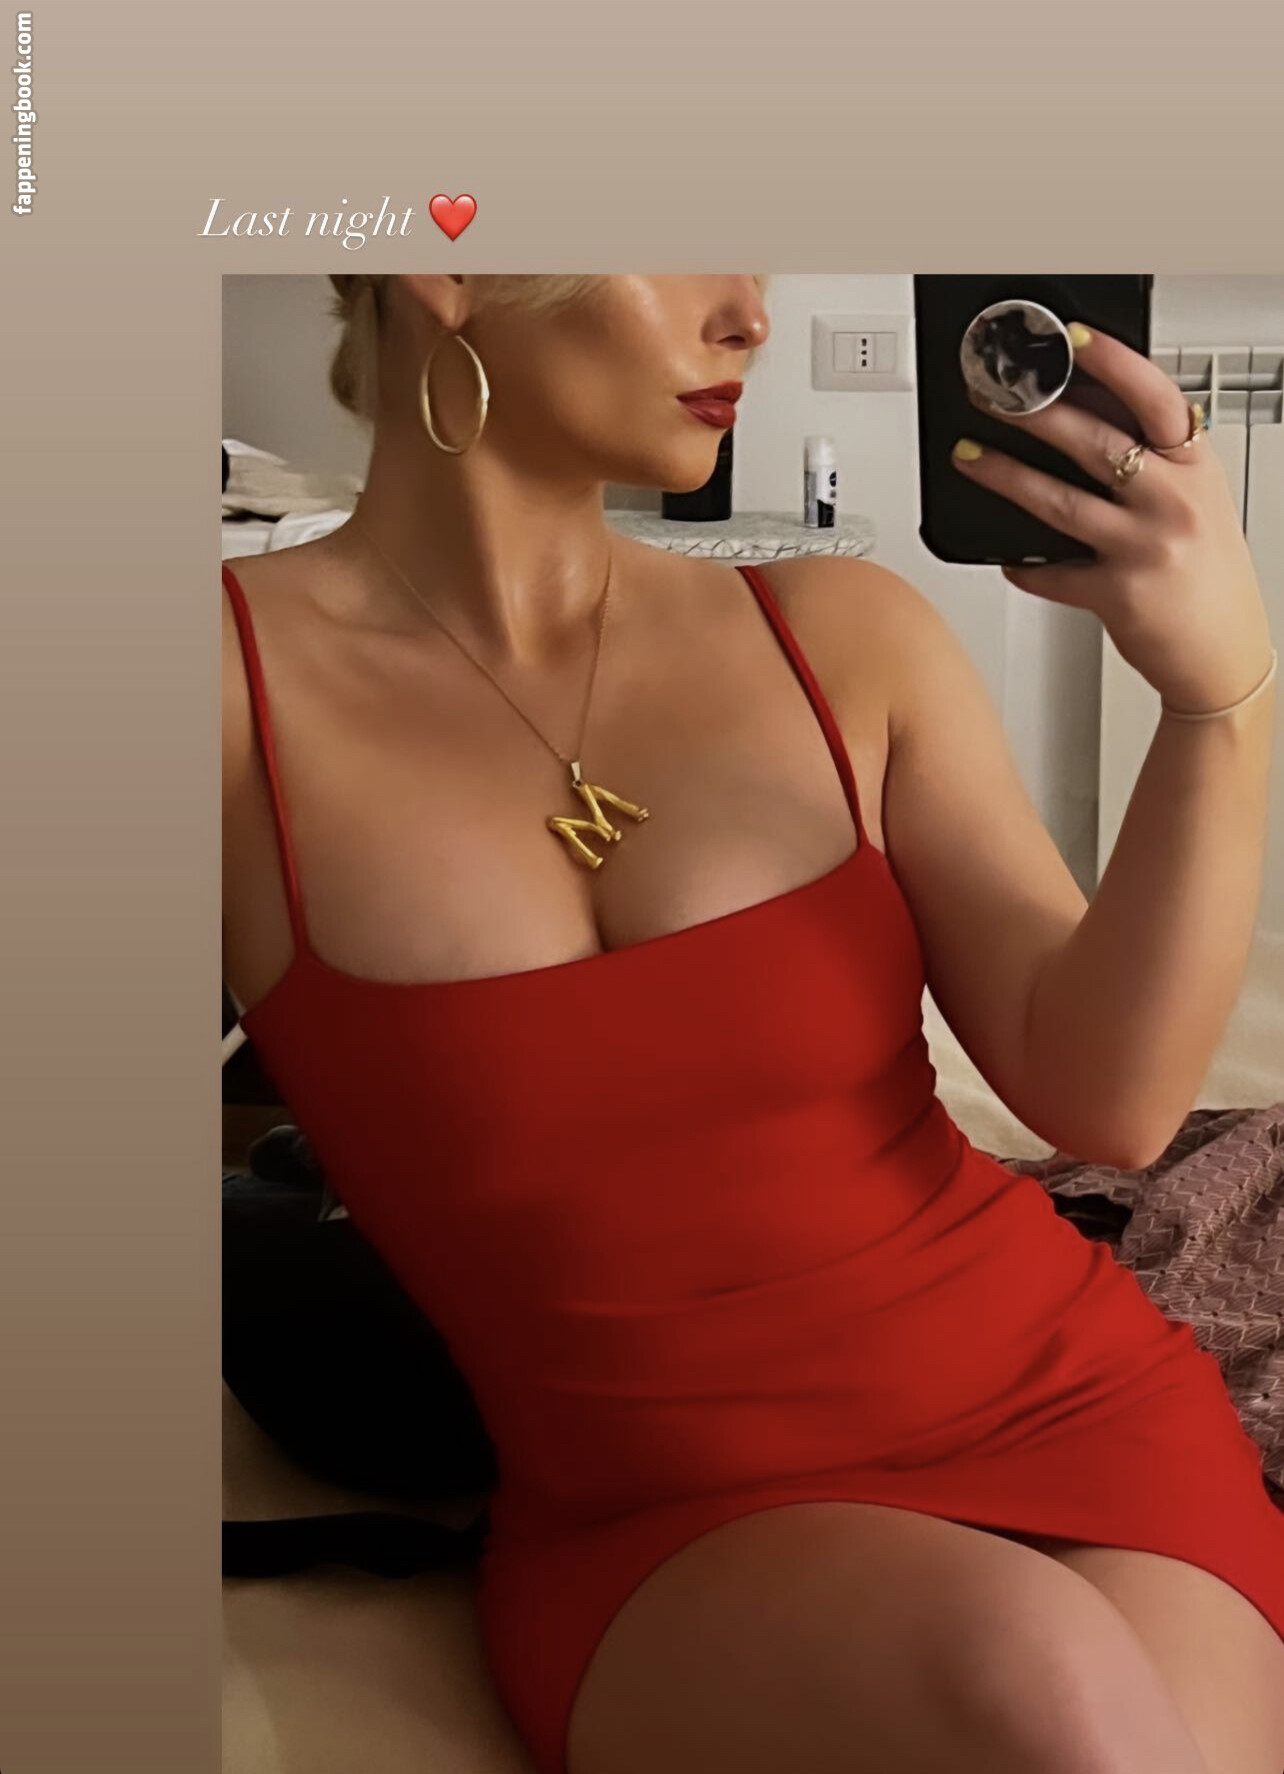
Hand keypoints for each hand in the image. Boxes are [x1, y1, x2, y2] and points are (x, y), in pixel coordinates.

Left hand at [950, 323, 1274, 713]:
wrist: (1224, 652)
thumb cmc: (1208, 573)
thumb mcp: (1197, 499)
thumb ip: (1153, 458)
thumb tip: (1085, 410)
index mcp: (1195, 468)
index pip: (1155, 399)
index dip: (1113, 362)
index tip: (1072, 338)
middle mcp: (1173, 502)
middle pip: (1095, 443)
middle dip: (1035, 413)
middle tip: (992, 396)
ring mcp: (1144, 549)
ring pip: (1061, 502)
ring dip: (1006, 476)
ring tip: (969, 455)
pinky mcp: (1118, 595)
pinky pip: (1053, 575)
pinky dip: (1025, 566)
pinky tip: (1007, 557)